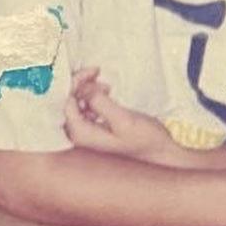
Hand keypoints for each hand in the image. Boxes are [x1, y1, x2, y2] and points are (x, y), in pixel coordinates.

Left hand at [64, 67, 187, 167]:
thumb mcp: (124, 120)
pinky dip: (93, 97)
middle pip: (69, 102)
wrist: (160, 154)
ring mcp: (87, 135)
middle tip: (97, 72)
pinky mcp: (95, 131)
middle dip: (80, 84)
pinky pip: (85, 109)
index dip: (76, 82)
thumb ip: (100, 103)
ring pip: (76, 104)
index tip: (93, 71)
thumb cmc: (144, 140)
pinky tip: (106, 94)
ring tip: (106, 85)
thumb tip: (83, 88)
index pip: (66, 101)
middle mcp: (80, 136)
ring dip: (87, 90)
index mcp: (82, 134)